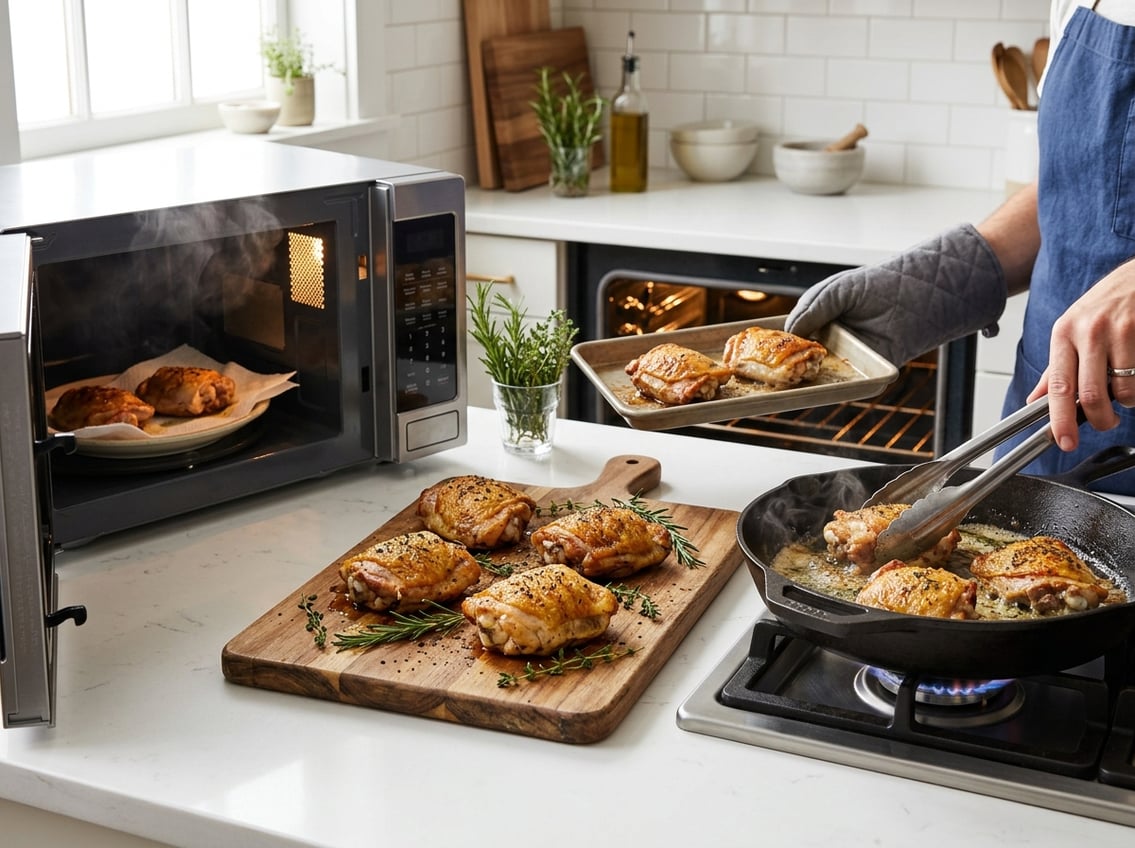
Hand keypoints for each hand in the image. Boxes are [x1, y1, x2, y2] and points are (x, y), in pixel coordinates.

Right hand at [785, 224, 1006, 365]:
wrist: (918, 294)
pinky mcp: (867, 370)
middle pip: (802, 358)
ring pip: (820, 373)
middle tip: (768, 370)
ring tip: (787, 379)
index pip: (792, 335)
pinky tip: (817, 383)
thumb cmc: (878, 285)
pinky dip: (833, 387)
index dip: (776, 345)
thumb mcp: (835, 290)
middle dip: (786, 366)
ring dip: (806, 378)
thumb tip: (790, 332)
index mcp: (821, 318)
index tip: (760, 352)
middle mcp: (832, 338)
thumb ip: (810, 310)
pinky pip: (847, 384)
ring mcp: (848, 356)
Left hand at [1027, 259, 1134, 449]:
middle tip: (1105, 422)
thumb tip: (1036, 399)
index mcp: (1063, 334)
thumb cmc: (1106, 304)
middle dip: (1100, 420)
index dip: (1060, 420)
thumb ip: (1056, 367)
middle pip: (1091, 396)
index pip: (1058, 387)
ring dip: (1126, 401)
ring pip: (1123, 390)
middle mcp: (1088, 332)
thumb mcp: (1072, 329)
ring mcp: (1118, 331)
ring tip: (1125, 389)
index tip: (1063, 441)